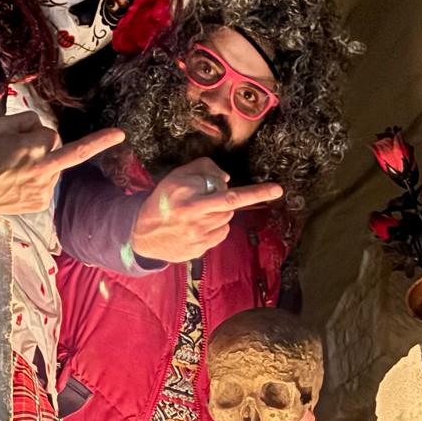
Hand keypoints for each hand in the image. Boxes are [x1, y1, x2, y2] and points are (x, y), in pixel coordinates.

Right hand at [0, 111, 124, 216]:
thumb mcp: (2, 126)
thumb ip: (28, 120)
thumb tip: (45, 130)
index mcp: (35, 149)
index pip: (52, 135)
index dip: (40, 133)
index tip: (120, 135)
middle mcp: (44, 170)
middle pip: (59, 150)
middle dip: (46, 147)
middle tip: (19, 155)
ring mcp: (45, 190)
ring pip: (56, 168)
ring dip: (43, 164)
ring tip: (17, 171)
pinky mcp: (42, 203)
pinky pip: (49, 184)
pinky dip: (40, 180)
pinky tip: (21, 183)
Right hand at [131, 158, 282, 264]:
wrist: (143, 234)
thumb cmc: (163, 199)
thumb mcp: (178, 176)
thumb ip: (205, 169)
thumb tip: (228, 180)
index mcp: (189, 199)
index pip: (230, 195)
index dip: (255, 192)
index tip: (278, 190)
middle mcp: (195, 220)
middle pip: (229, 207)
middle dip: (222, 200)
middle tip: (205, 198)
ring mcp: (198, 238)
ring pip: (226, 221)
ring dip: (218, 214)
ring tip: (197, 214)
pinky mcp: (199, 251)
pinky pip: (219, 235)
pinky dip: (214, 228)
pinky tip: (197, 227)